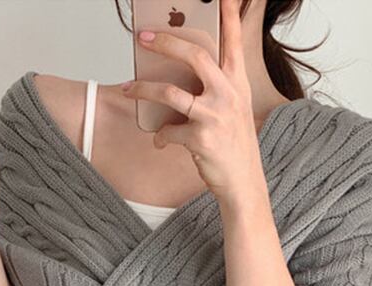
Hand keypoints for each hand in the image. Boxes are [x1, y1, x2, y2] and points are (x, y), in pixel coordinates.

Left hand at [121, 0, 264, 203]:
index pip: (233, 42)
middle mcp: (229, 95)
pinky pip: (169, 130)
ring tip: (128, 88)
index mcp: (238, 84)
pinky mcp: (201, 138)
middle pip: (194, 55)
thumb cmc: (234, 144)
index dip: (228, 17)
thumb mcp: (234, 109)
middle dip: (165, 42)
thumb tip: (179, 72)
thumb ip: (216, 87)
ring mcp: (215, 116)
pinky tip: (161, 141)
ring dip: (143, 89)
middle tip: (143, 38)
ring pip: (170, 92)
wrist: (243, 182)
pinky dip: (161, 137)